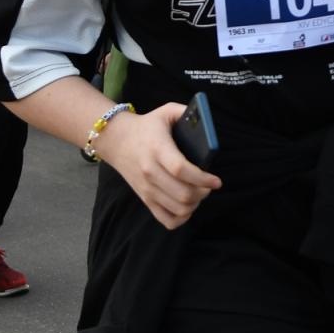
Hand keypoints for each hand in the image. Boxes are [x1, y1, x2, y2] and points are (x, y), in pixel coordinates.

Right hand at [95, 103, 221, 229]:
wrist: (116, 140)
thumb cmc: (147, 126)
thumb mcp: (166, 112)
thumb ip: (187, 112)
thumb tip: (206, 120)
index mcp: (158, 149)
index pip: (181, 170)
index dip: (202, 178)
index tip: (217, 181)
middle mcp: (151, 172)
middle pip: (183, 194)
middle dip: (203, 193)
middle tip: (209, 186)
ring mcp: (147, 188)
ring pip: (178, 209)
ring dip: (195, 204)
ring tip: (199, 193)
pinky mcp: (144, 199)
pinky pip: (166, 220)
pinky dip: (182, 218)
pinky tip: (187, 206)